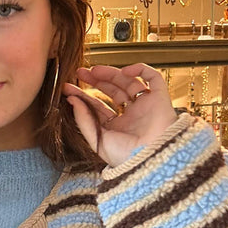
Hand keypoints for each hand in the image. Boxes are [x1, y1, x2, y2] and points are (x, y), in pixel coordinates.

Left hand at [62, 63, 178, 167]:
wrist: (151, 157)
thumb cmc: (127, 157)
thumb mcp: (97, 140)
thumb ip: (83, 120)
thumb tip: (72, 101)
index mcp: (117, 128)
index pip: (99, 106)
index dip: (84, 96)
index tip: (68, 88)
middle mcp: (132, 115)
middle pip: (112, 91)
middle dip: (96, 80)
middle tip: (80, 72)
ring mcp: (146, 105)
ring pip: (128, 82)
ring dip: (112, 73)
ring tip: (95, 70)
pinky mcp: (159, 97)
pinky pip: (152, 77)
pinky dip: (140, 69)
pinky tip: (125, 71)